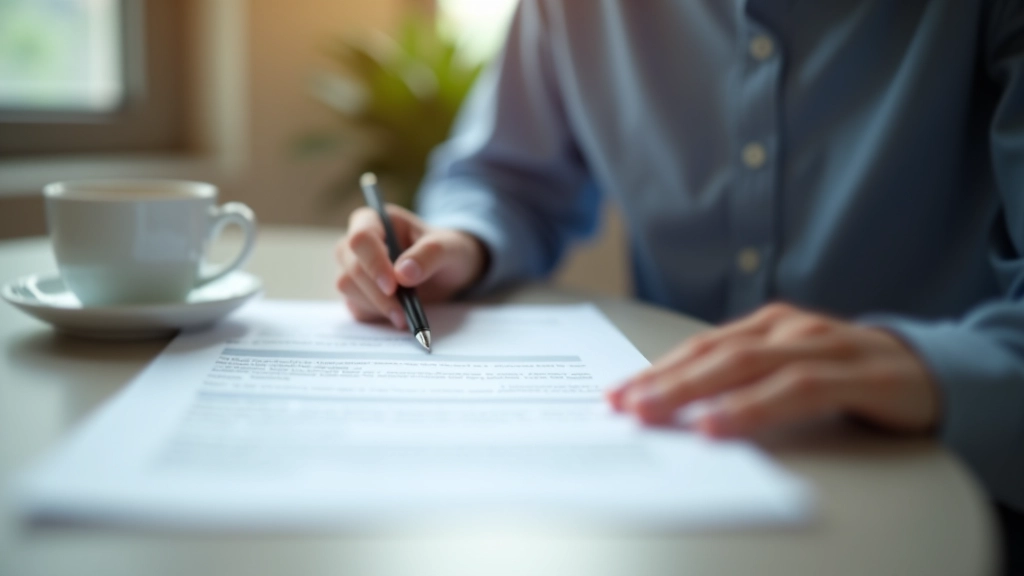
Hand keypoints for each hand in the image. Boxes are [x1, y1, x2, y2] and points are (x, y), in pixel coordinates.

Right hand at [335, 205, 487, 326]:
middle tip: (404, 312)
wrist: (449, 271)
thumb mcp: (449, 248)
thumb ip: (429, 255)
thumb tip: (402, 274)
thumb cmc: (446, 250)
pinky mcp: (357, 292)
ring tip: (405, 315)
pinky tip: (399, 316)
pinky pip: (355, 306)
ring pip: (348, 287)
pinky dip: (376, 315)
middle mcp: (359, 243)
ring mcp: (354, 268)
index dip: (373, 263)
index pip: (361, 239)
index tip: (393, 286)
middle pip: (351, 267)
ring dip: (376, 306)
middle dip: (377, 293)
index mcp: (376, 220)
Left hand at [607, 303, 939, 436]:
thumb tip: (679, 411)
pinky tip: (721, 424)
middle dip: (662, 380)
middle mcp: (788, 327)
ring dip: (695, 390)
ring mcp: (822, 345)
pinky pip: (797, 389)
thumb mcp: (786, 371)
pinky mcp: (856, 373)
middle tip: (622, 405)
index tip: (614, 395)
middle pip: (714, 353)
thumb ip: (742, 383)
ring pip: (748, 365)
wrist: (927, 369)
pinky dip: (754, 407)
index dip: (655, 370)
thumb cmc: (844, 373)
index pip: (699, 347)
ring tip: (655, 413)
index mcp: (765, 326)